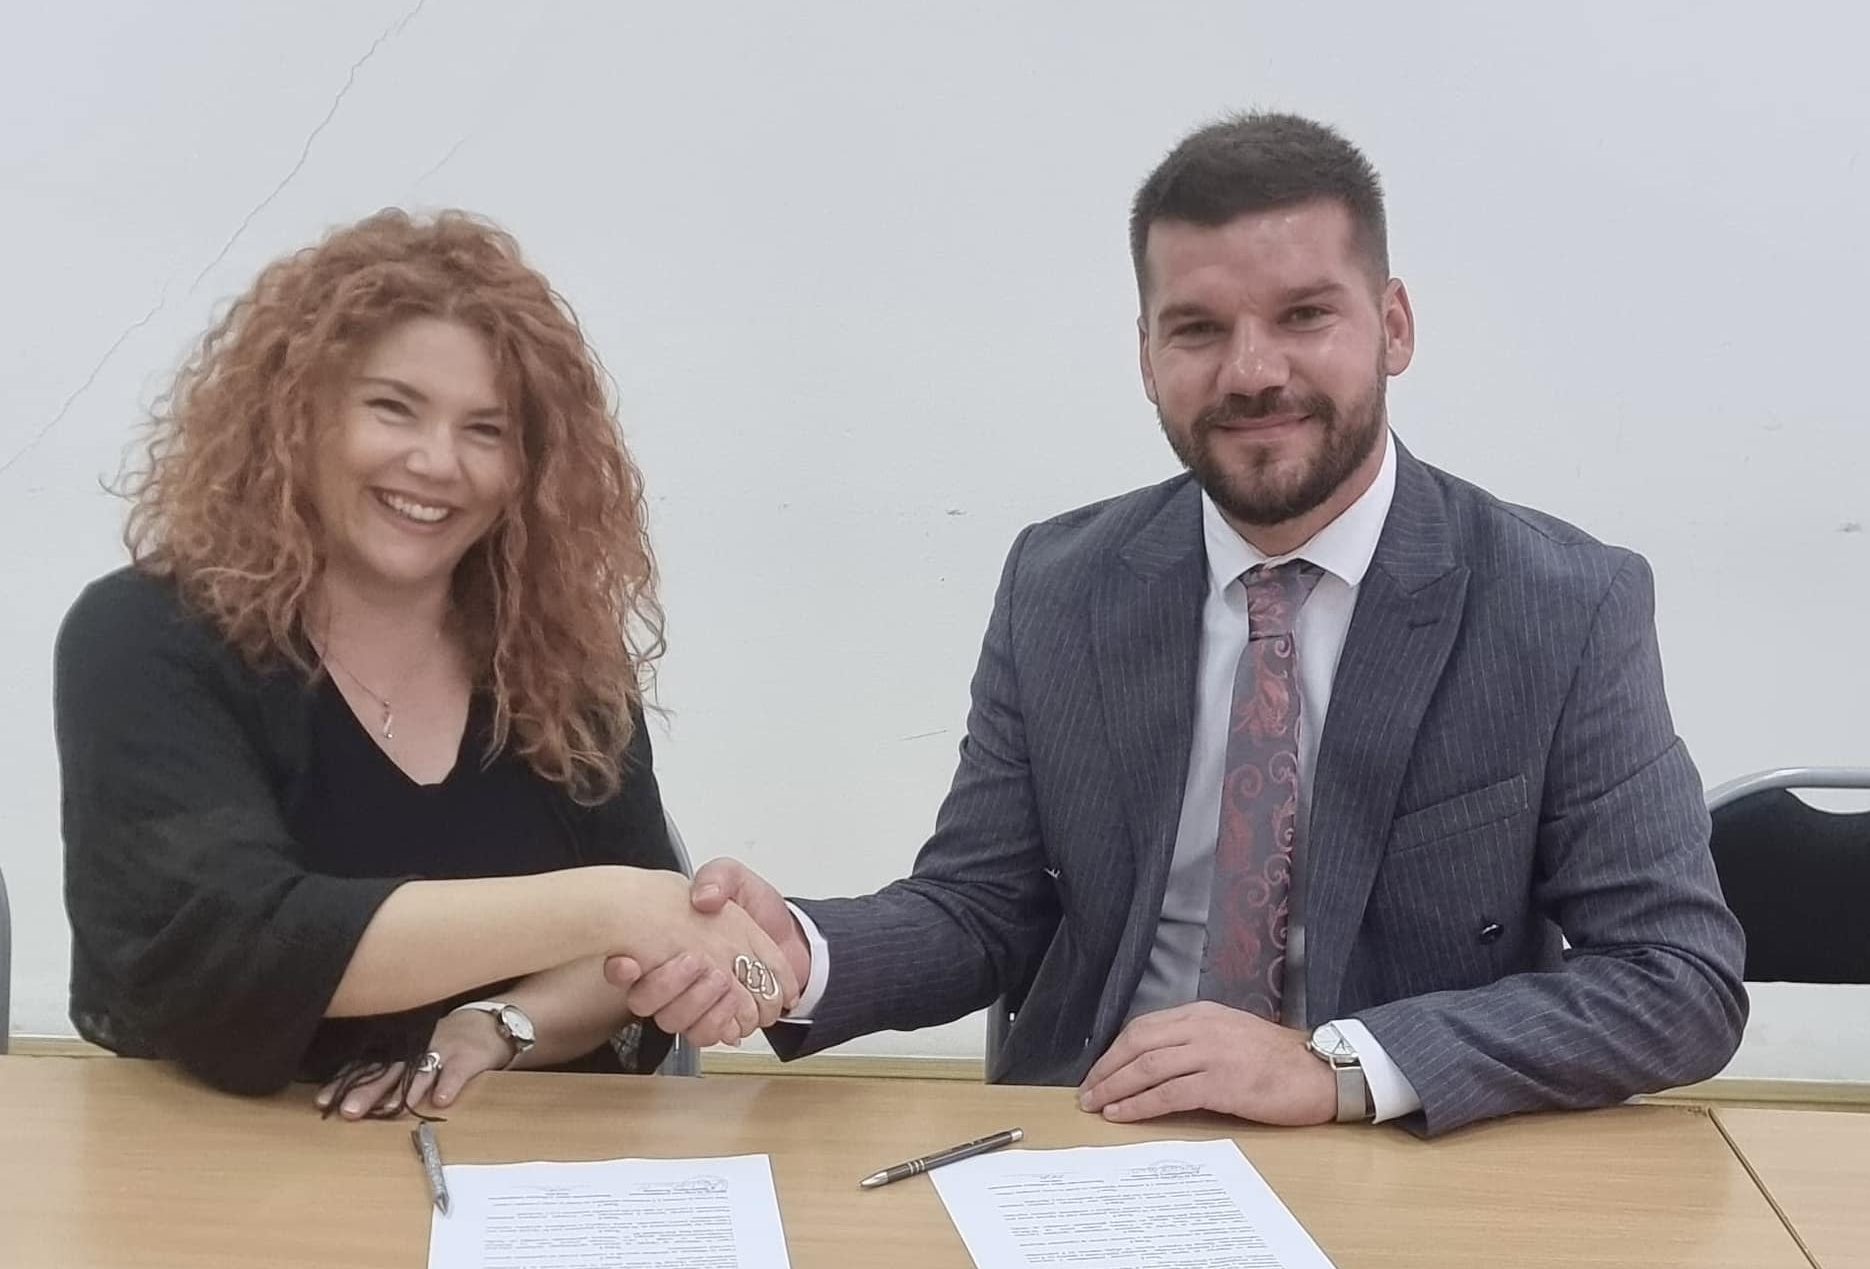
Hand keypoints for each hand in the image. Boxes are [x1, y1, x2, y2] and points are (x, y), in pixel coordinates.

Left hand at [312, 1010, 511, 1119]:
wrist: (491, 1024)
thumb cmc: (447, 1043)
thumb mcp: (416, 1050)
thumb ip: (390, 1069)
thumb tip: (351, 1093)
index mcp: (401, 1050)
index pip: (367, 1065)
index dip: (343, 1082)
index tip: (322, 1100)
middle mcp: (417, 1049)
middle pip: (387, 1072)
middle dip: (366, 1092)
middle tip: (347, 1112)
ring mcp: (443, 1051)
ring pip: (419, 1072)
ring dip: (403, 1092)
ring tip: (386, 1111)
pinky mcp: (469, 1058)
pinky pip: (457, 1072)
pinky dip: (448, 1085)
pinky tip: (439, 1102)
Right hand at [604, 858, 810, 1040]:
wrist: (790, 935)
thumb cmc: (755, 908)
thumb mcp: (735, 879)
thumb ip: (718, 878)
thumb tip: (703, 898)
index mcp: (665, 943)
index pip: (622, 964)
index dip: (619, 970)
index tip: (628, 963)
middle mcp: (671, 978)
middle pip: (645, 1002)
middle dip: (668, 985)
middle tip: (697, 962)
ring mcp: (693, 1003)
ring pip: (674, 1022)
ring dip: (697, 1003)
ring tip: (722, 979)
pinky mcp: (718, 1019)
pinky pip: (706, 1035)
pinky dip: (721, 1021)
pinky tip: (736, 1002)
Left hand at [1076, 1002, 1335, 1125]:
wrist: (1320, 1072)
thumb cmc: (1277, 1059)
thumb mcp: (1231, 1033)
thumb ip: (1195, 1039)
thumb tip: (1153, 1061)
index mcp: (1201, 1013)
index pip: (1143, 1027)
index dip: (1114, 1051)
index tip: (1097, 1073)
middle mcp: (1202, 1027)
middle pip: (1138, 1044)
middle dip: (1107, 1069)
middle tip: (1086, 1093)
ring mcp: (1211, 1053)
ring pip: (1148, 1067)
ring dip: (1116, 1088)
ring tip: (1097, 1105)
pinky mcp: (1222, 1083)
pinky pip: (1169, 1093)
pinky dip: (1140, 1104)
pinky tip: (1124, 1114)